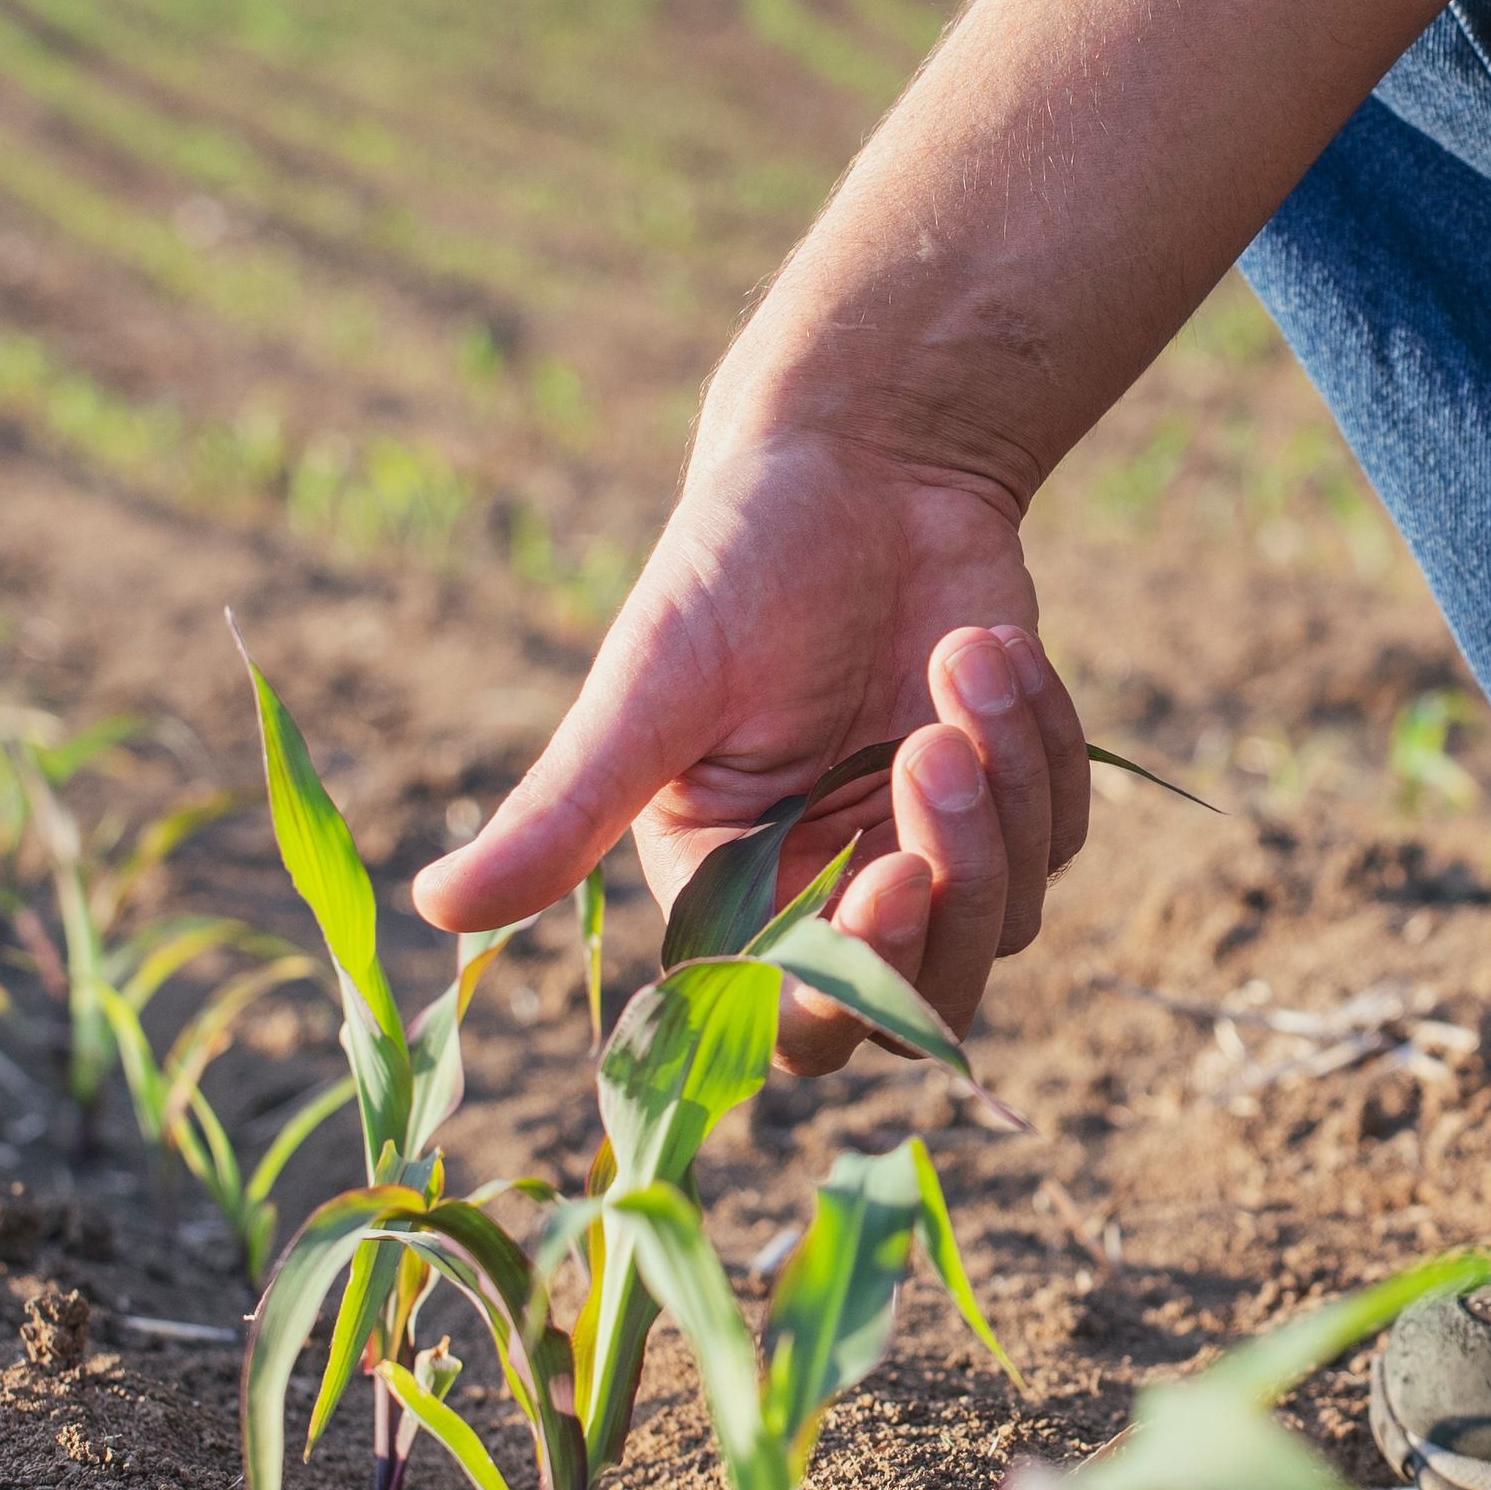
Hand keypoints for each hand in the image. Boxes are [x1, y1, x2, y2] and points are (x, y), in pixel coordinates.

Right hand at [413, 434, 1097, 1078]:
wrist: (863, 463)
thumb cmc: (734, 564)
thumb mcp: (649, 690)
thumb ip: (562, 812)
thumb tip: (431, 907)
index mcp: (729, 895)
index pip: (799, 1027)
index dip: (856, 986)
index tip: (889, 877)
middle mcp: (830, 895)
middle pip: (926, 1001)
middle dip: (955, 880)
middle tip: (934, 747)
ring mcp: (930, 852)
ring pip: (1012, 918)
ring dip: (1004, 792)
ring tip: (964, 659)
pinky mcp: (1011, 799)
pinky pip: (1060, 829)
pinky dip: (1043, 741)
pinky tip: (989, 648)